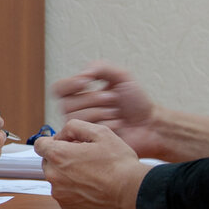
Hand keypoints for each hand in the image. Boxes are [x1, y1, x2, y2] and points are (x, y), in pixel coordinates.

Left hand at [35, 118, 146, 208]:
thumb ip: (74, 127)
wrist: (132, 192)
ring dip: (67, 175)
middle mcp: (54, 176)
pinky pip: (65, 195)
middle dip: (61, 158)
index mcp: (58, 155)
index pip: (40, 145)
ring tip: (90, 174)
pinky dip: (73, 191)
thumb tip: (62, 134)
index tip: (65, 144)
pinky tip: (91, 187)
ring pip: (56, 179)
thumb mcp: (100, 132)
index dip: (53, 142)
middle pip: (48, 162)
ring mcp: (60, 194)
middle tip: (83, 158)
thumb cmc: (119, 163)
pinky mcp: (68, 208)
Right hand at [49, 62, 164, 155]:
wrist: (149, 124)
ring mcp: (82, 126)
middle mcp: (78, 110)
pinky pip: (88, 131)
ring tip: (116, 113)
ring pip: (77, 118)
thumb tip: (82, 74)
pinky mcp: (88, 141)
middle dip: (94, 99)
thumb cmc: (137, 102)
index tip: (87, 81)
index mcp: (82, 93)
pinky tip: (117, 125)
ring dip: (102, 112)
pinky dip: (107, 125)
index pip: (59, 88)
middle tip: (112, 100)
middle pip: (67, 104)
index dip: (70, 84)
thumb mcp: (121, 76)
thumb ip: (100, 67)